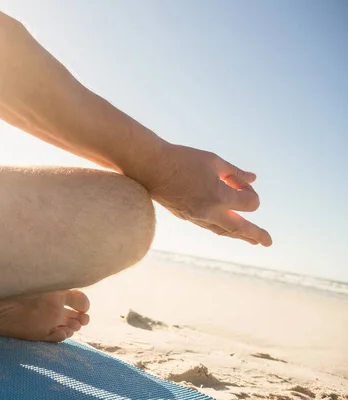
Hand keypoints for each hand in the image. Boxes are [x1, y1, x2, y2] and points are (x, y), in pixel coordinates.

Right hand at [136, 143, 271, 245]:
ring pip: (224, 231)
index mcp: (219, 196)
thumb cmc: (182, 160)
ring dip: (239, 234)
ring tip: (252, 240)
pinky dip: (222, 227)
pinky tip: (227, 228)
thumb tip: (253, 178)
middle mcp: (210, 211)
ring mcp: (197, 217)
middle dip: (256, 234)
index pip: (249, 203)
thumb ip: (235, 172)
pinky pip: (210, 226)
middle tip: (268, 242)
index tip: (237, 179)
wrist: (150, 168)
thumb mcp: (213, 161)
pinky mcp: (186, 217)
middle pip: (240, 228)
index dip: (248, 189)